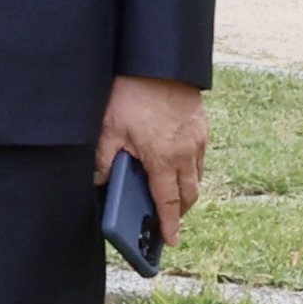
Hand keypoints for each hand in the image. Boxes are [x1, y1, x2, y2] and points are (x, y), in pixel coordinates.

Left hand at [98, 73, 210, 236]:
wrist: (160, 62)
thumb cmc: (132, 93)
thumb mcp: (109, 127)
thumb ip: (104, 159)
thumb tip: (101, 181)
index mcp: (164, 158)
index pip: (168, 202)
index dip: (169, 224)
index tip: (170, 241)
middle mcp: (186, 153)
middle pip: (189, 193)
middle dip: (180, 210)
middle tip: (169, 221)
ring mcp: (197, 139)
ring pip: (197, 175)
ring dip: (187, 189)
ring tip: (172, 196)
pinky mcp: (201, 126)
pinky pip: (200, 157)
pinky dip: (191, 168)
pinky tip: (177, 165)